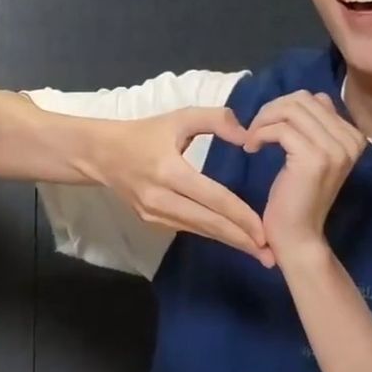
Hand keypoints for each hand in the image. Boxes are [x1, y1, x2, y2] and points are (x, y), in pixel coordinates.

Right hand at [87, 106, 274, 266]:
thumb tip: (246, 135)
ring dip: (231, 242)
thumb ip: (215, 120)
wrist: (101, 154)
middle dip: (241, 240)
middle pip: (209, 223)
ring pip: (200, 231)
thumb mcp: (180, 117)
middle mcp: (161, 199)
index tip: (264, 231)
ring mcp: (154, 215)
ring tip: (259, 253)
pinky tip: (235, 240)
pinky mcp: (152, 221)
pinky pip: (189, 228)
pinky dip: (214, 235)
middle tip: (271, 255)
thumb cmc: (145, 133)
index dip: (240, 216)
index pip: (213, 198)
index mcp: (169, 172)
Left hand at [243, 90, 366, 260]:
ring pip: (290, 110)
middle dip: (272, 110)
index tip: (270, 128)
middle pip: (302, 99)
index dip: (286, 107)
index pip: (317, 98)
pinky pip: (279, 129)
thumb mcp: (314, 156)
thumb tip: (296, 100)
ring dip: (263, 121)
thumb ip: (315, 127)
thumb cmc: (300, 198)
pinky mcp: (313, 159)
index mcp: (354, 137)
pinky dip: (259, 134)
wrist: (300, 238)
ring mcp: (334, 149)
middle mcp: (349, 139)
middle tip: (256, 131)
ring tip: (253, 139)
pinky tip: (251, 149)